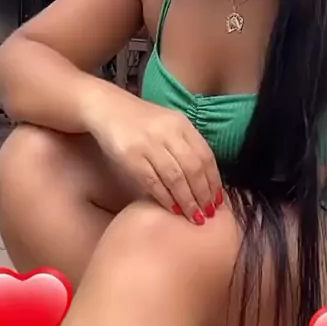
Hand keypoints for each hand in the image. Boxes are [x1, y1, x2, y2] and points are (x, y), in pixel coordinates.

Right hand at [82, 81, 222, 223]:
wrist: (107, 108)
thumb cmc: (142, 120)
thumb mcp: (169, 124)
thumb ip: (186, 144)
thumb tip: (206, 178)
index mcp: (181, 123)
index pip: (205, 155)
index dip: (214, 180)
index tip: (219, 200)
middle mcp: (168, 133)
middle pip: (193, 168)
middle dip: (204, 194)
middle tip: (209, 214)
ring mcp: (149, 144)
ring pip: (175, 177)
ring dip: (187, 200)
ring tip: (194, 217)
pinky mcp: (131, 156)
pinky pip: (153, 181)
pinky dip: (166, 198)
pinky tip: (173, 209)